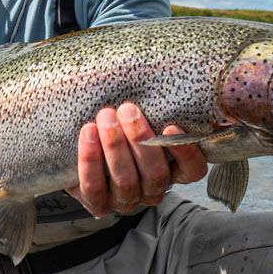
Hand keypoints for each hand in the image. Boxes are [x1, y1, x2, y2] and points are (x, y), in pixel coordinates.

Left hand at [67, 102, 207, 216]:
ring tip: (105, 117)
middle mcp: (153, 190)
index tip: (170, 127)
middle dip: (140, 140)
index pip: (193, 171)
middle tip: (127, 109)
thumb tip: (176, 69)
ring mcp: (126, 201)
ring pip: (126, 181)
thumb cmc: (121, 124)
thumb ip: (157, 106)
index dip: (186, 153)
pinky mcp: (98, 204)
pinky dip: (90, 160)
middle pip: (156, 174)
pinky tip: (88, 133)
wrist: (79, 148)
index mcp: (173, 170)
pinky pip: (94, 188)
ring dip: (115, 146)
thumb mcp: (142, 116)